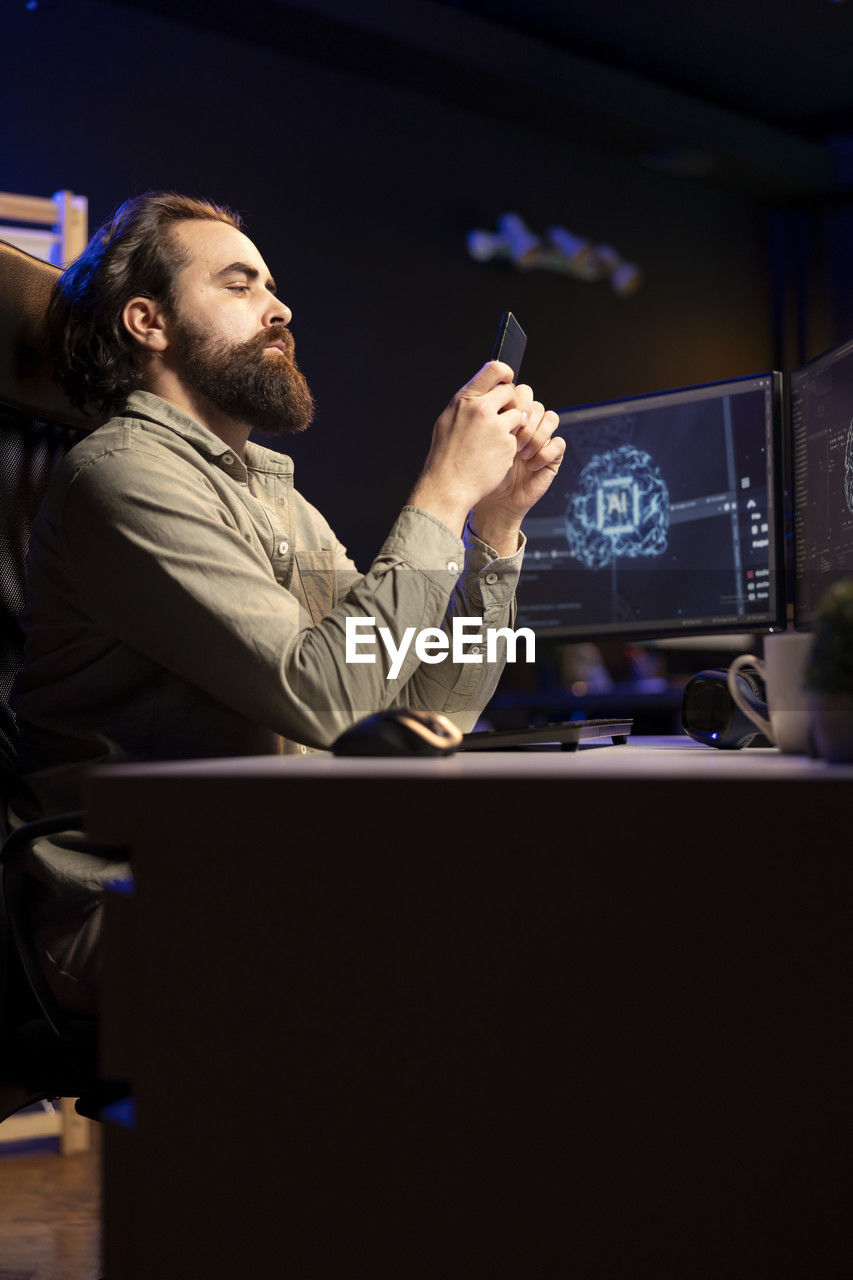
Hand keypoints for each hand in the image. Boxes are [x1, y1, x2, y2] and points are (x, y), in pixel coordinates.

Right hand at [408, 361, 522, 535]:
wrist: (448, 486)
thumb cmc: (446, 456)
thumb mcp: (448, 420)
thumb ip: (467, 404)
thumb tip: (484, 391)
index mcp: (464, 400)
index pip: (495, 369)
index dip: (506, 374)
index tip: (507, 382)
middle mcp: (481, 409)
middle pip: (510, 391)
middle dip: (510, 403)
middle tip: (503, 417)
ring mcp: (496, 427)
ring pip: (517, 415)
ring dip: (511, 426)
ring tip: (493, 441)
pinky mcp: (507, 445)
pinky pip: (516, 438)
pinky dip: (509, 446)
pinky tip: (493, 456)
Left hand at [470, 386, 564, 553]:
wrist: (494, 501)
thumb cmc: (483, 471)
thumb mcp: (480, 441)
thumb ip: (487, 417)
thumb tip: (489, 395)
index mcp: (510, 415)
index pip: (521, 392)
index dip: (514, 403)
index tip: (499, 423)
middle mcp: (528, 424)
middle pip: (536, 403)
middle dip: (525, 420)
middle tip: (512, 440)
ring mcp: (542, 438)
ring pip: (551, 418)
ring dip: (536, 435)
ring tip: (521, 454)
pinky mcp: (553, 456)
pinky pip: (559, 443)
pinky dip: (545, 453)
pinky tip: (530, 465)